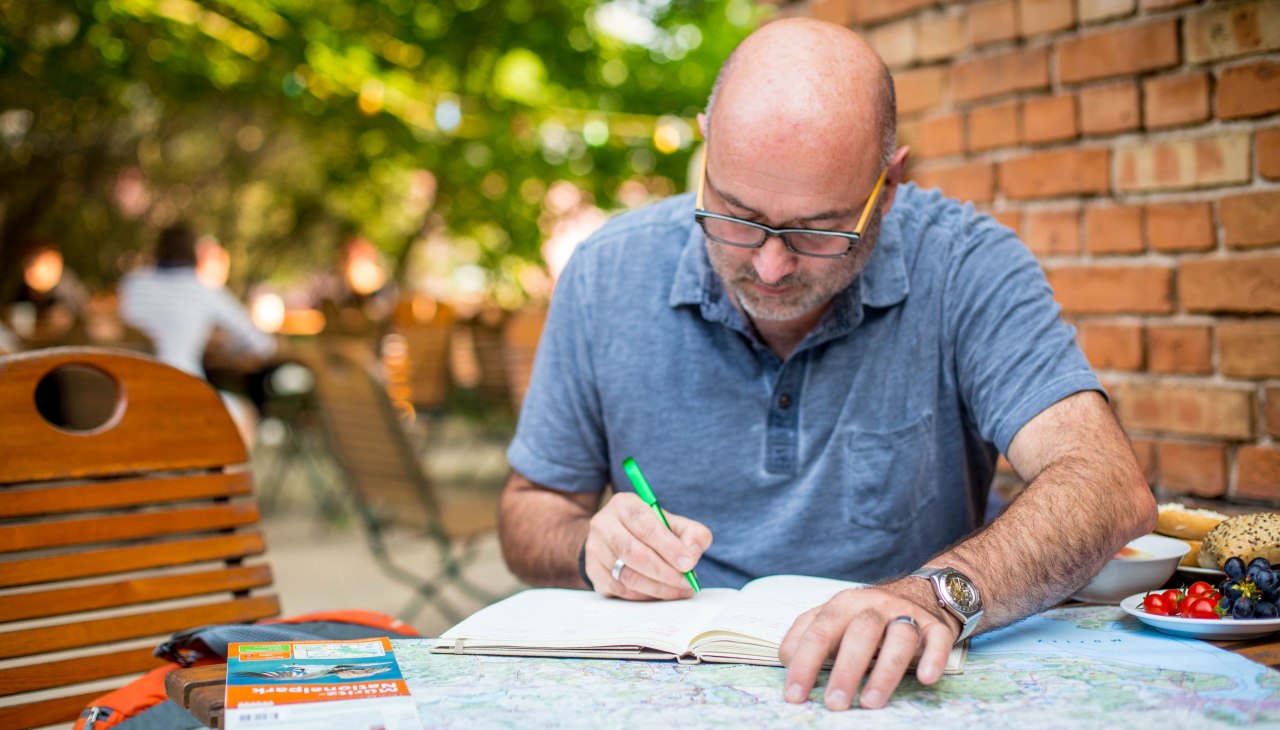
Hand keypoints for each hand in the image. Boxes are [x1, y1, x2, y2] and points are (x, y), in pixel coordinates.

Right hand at [583, 493, 711, 599]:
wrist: (614, 536)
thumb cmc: (649, 529)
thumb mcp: (672, 523)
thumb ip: (692, 534)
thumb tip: (692, 554)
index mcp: (624, 505)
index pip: (646, 526)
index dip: (669, 547)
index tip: (689, 563)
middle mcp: (604, 525)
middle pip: (634, 553)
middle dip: (665, 572)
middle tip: (687, 582)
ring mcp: (595, 549)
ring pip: (627, 576)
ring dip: (658, 588)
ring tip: (680, 590)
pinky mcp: (593, 572)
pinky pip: (620, 590)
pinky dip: (644, 596)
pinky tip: (661, 594)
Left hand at [777, 580, 958, 709]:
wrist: (920, 592)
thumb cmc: (866, 617)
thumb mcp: (833, 620)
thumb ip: (807, 636)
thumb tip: (787, 661)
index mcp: (843, 605)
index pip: (818, 632)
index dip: (804, 664)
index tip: (795, 695)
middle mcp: (874, 605)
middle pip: (859, 634)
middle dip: (845, 670)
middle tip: (834, 704)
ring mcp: (906, 613)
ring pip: (898, 637)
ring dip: (884, 671)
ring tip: (870, 702)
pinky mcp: (936, 626)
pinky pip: (937, 640)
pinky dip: (933, 658)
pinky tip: (925, 678)